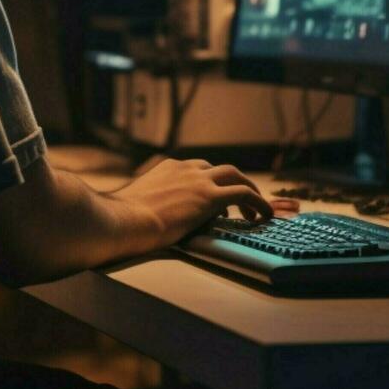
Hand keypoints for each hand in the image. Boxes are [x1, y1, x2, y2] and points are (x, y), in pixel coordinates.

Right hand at [107, 158, 273, 248]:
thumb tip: (152, 216)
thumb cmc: (123, 219)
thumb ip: (153, 203)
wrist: (124, 220)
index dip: (211, 184)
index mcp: (168, 168)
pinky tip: (265, 215)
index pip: (198, 170)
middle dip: (235, 182)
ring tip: (258, 210)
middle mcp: (186, 169)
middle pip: (220, 169)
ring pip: (235, 176)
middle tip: (243, 202)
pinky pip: (243, 194)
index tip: (217, 199)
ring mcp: (198, 181)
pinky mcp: (209, 197)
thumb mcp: (139, 204)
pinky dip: (258, 202)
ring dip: (249, 190)